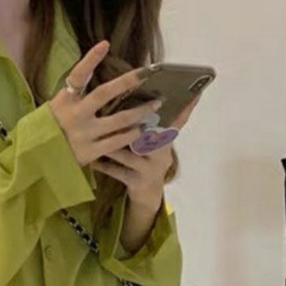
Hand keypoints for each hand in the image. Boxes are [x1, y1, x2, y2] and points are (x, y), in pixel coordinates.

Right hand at [48, 41, 162, 167]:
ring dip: (140, 111)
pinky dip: (132, 134)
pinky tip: (143, 129)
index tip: (105, 44)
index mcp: (64, 101)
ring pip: (119, 120)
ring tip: (155, 105)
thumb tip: (93, 74)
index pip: (78, 76)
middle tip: (146, 75)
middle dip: (127, 82)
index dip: (90, 59)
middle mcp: (75, 115)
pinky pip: (117, 141)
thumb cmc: (50, 129)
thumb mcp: (56, 107)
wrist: (37, 159)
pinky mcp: (90, 152)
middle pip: (104, 94)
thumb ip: (74, 95)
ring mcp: (84, 134)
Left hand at [91, 94, 200, 209]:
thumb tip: (144, 93)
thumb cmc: (145, 158)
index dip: (185, 108)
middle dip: (137, 126)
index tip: (192, 93)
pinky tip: (93, 161)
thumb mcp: (152, 142)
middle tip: (123, 115)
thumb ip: (148, 123)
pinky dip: (105, 167)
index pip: (178, 121)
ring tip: (99, 138)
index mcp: (166, 140)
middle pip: (152, 138)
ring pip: (131, 155)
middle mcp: (162, 154)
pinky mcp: (138, 182)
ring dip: (114, 147)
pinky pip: (119, 172)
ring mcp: (151, 170)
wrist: (148, 193)